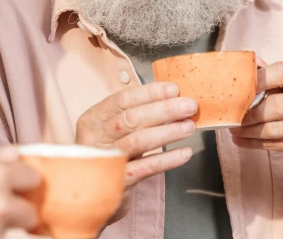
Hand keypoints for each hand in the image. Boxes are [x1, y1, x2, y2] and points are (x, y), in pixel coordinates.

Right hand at [76, 82, 195, 187]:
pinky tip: (184, 153)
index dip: (149, 93)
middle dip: (164, 110)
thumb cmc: (108, 153)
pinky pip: (146, 168)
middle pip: (131, 119)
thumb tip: (172, 98)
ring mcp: (105, 160)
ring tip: (189, 126)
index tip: (173, 90)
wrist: (93, 192)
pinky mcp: (118, 182)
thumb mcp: (111, 130)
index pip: (122, 100)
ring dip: (167, 132)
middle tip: (189, 106)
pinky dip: (167, 159)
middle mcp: (95, 138)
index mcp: (93, 119)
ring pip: (138, 141)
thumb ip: (133, 114)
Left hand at [229, 60, 282, 161]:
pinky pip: (275, 145)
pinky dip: (254, 143)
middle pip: (277, 106)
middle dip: (251, 113)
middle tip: (233, 115)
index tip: (242, 87)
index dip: (260, 79)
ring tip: (234, 129)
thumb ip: (272, 75)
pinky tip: (241, 140)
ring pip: (274, 130)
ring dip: (248, 131)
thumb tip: (243, 69)